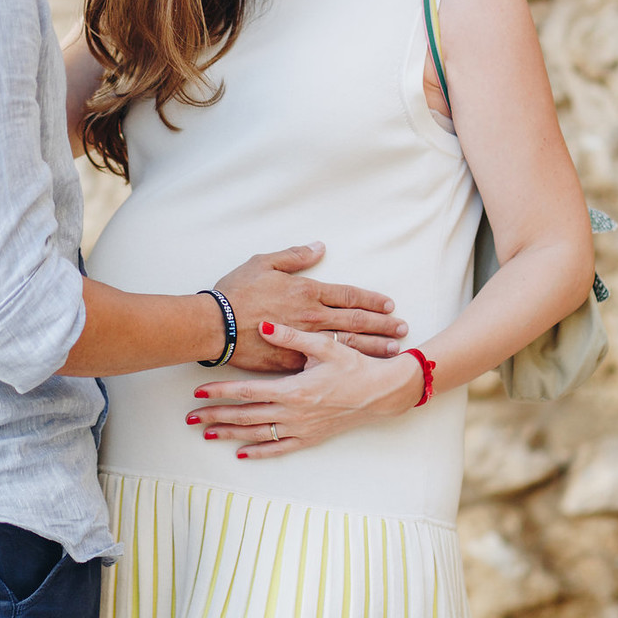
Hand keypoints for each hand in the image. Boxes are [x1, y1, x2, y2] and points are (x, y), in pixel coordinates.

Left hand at [188, 322, 424, 456]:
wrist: (382, 392)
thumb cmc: (355, 366)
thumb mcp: (325, 346)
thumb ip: (291, 336)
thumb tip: (263, 324)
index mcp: (294, 389)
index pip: (248, 392)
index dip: (221, 392)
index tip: (199, 393)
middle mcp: (294, 413)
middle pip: (246, 416)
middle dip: (216, 416)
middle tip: (190, 418)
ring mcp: (302, 428)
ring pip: (258, 434)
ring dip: (231, 434)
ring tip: (207, 433)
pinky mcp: (311, 438)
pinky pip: (280, 448)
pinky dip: (259, 451)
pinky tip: (241, 452)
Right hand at [213, 243, 405, 371]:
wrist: (215, 324)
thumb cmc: (236, 291)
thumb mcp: (264, 262)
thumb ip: (295, 256)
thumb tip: (319, 247)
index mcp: (308, 291)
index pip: (349, 296)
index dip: (372, 300)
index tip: (390, 305)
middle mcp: (312, 317)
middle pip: (356, 322)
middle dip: (382, 325)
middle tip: (402, 329)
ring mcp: (305, 341)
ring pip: (348, 344)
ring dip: (373, 346)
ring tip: (393, 349)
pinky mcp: (293, 362)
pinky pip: (325, 364)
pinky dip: (346, 365)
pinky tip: (359, 370)